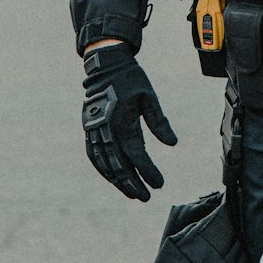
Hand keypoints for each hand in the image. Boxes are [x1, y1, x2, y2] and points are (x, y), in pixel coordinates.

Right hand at [81, 44, 177, 200]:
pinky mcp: (89, 128)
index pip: (136, 155)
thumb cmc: (130, 79)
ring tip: (131, 193)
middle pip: (119, 165)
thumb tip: (172, 144)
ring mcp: (94, 130)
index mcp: (122, 122)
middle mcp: (105, 130)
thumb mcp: (149, 97)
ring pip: (104, 163)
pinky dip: (103, 168)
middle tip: (146, 197)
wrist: (105, 64)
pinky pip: (94, 154)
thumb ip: (159, 122)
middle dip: (132, 184)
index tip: (159, 184)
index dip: (148, 171)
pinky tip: (112, 177)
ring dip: (117, 180)